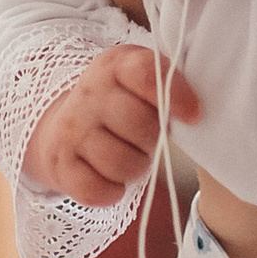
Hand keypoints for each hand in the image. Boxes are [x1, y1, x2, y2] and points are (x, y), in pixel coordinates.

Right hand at [22, 44, 197, 204]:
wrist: (64, 127)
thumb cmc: (119, 105)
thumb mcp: (139, 82)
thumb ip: (167, 87)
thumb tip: (196, 114)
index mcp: (114, 66)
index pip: (146, 73)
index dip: (176, 96)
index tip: (194, 115)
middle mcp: (88, 93)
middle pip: (141, 125)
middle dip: (152, 139)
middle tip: (146, 139)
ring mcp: (71, 129)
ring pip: (123, 163)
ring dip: (135, 168)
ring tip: (129, 156)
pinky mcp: (60, 163)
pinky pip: (97, 190)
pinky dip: (112, 192)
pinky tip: (111, 179)